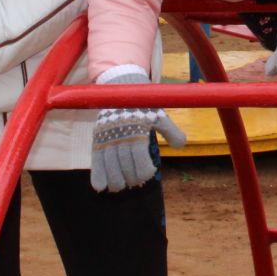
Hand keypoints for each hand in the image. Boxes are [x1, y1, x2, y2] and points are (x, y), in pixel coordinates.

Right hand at [89, 65, 186, 191]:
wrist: (121, 87)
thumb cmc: (144, 105)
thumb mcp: (159, 114)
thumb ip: (171, 130)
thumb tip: (181, 145)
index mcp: (136, 126)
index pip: (138, 153)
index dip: (143, 168)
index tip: (149, 174)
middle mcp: (120, 131)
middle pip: (123, 162)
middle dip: (130, 177)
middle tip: (136, 183)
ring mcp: (106, 135)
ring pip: (108, 163)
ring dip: (114, 179)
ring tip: (120, 187)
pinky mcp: (97, 137)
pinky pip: (95, 158)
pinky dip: (97, 174)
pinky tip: (99, 188)